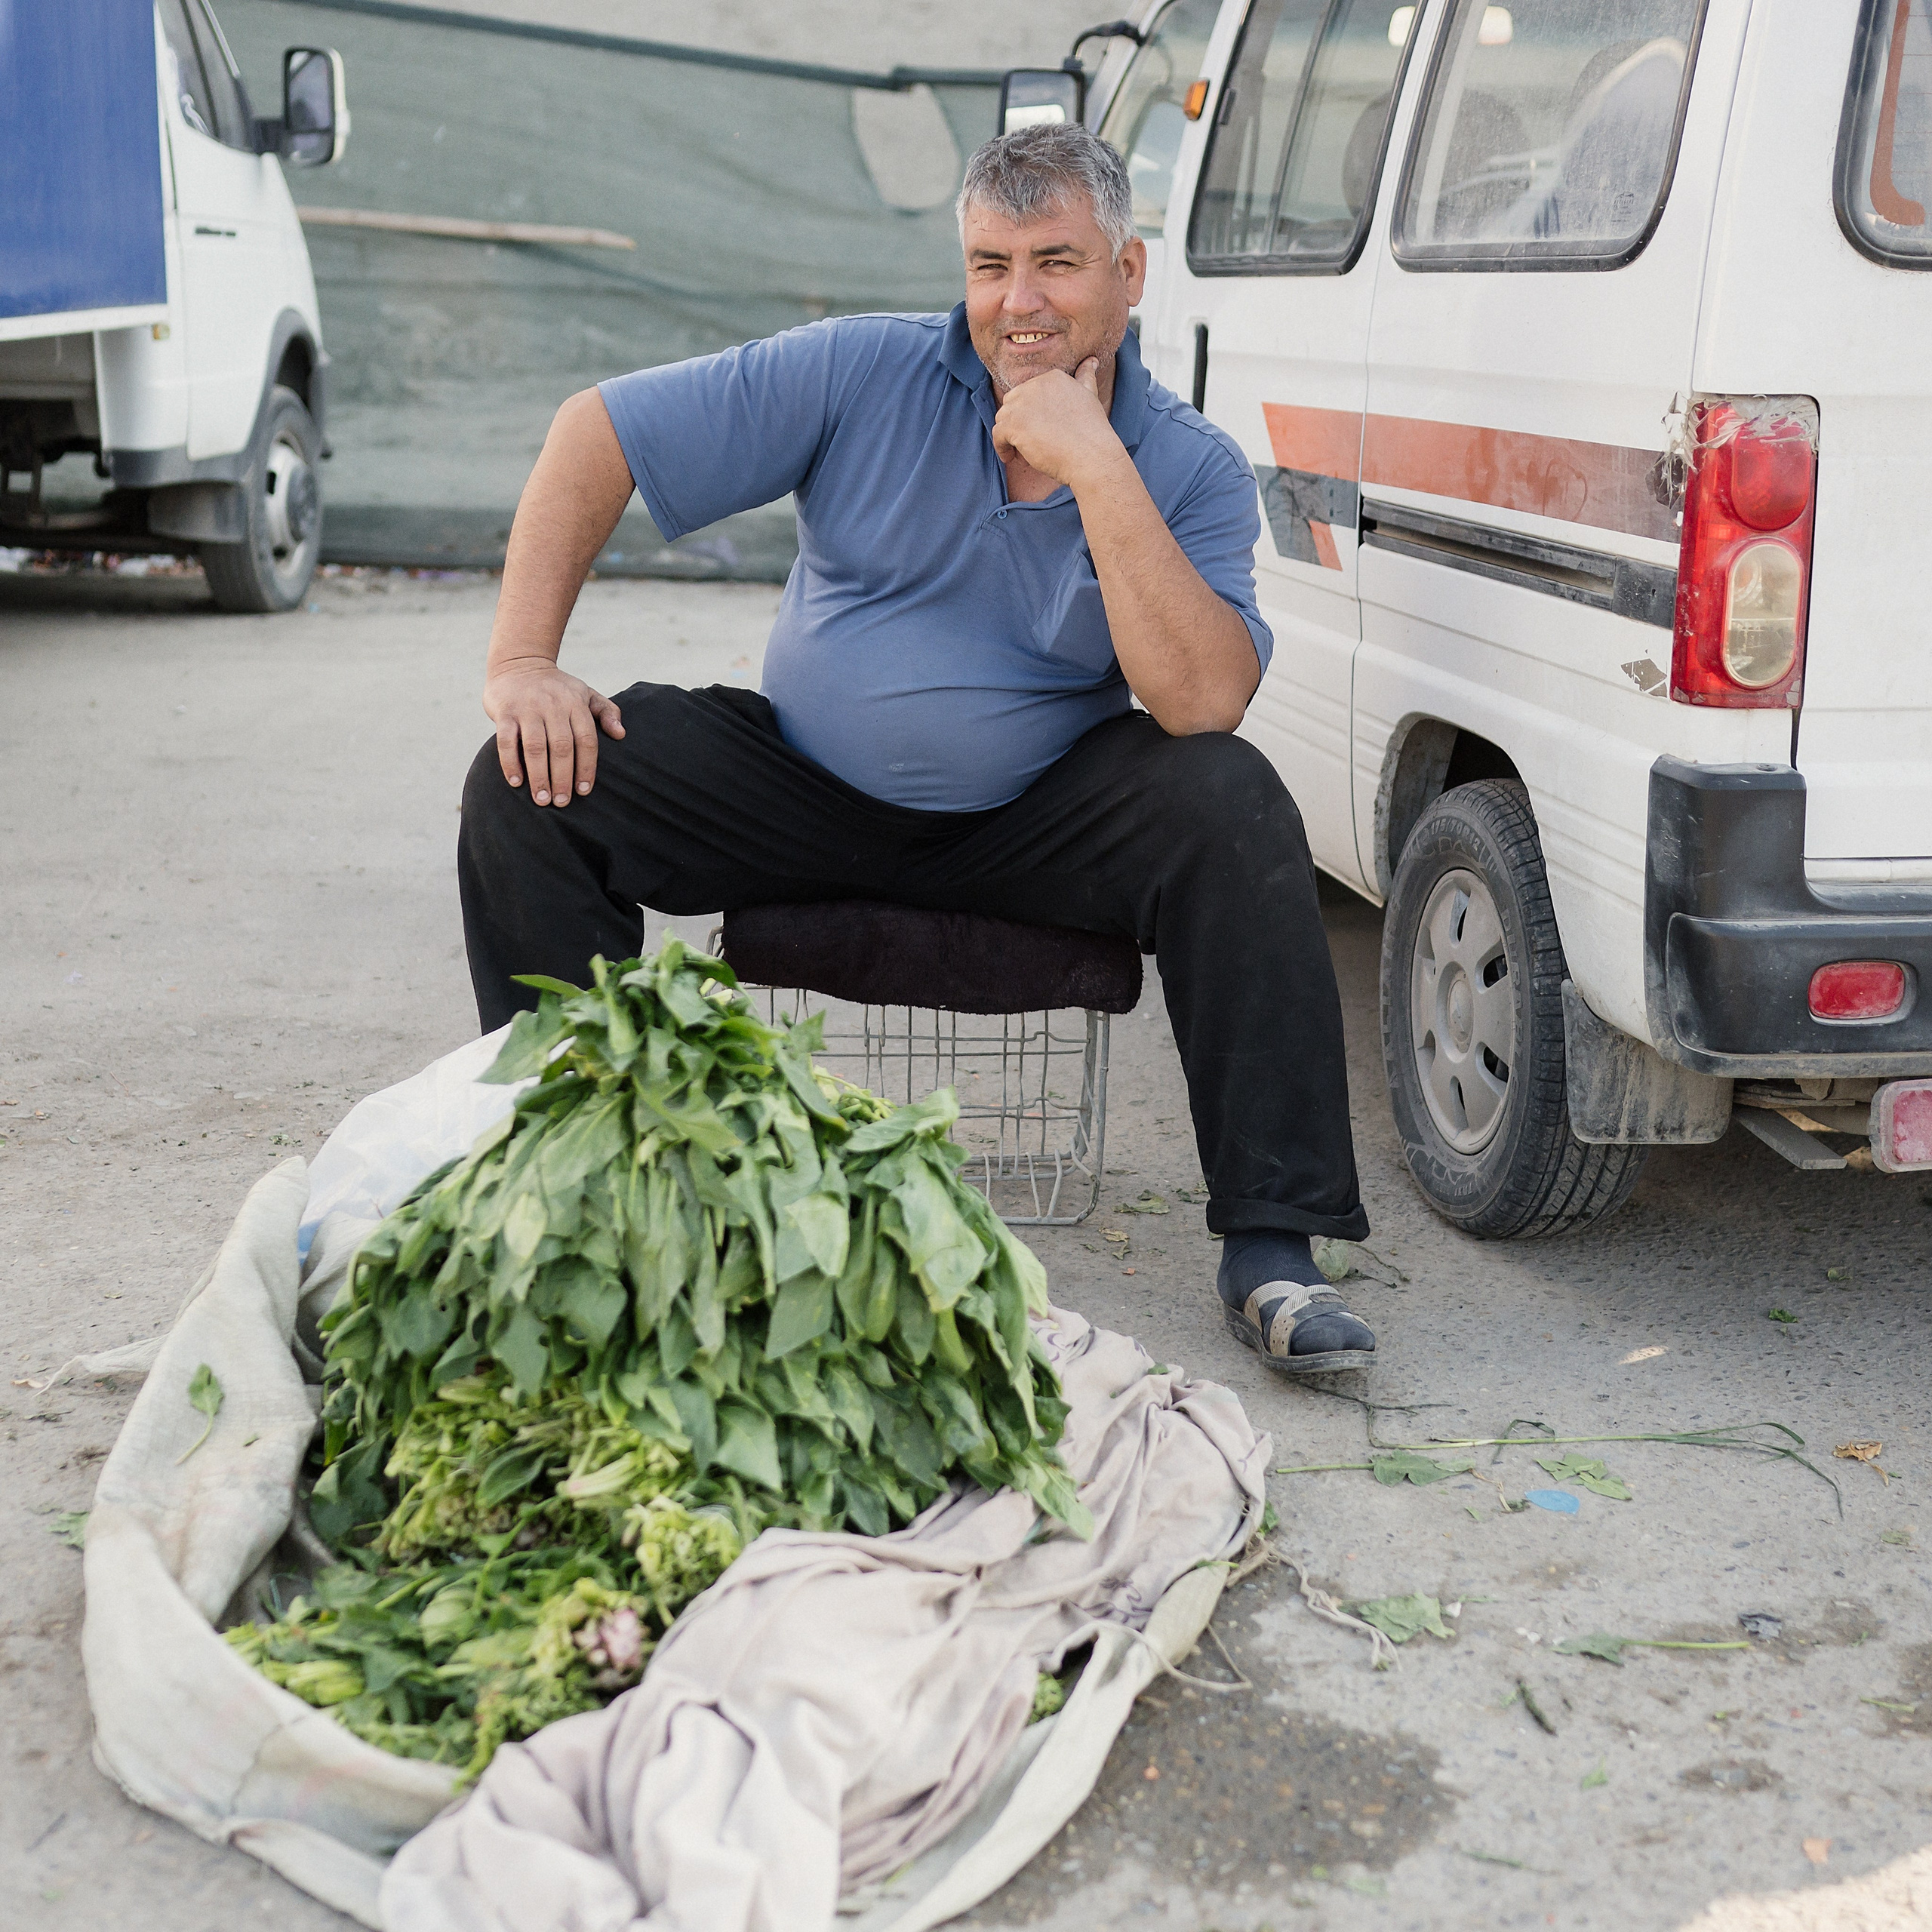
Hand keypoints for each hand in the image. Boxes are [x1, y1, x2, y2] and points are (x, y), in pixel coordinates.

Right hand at [483, 655, 624, 805]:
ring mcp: (527, 708)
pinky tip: (516, 783)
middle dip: (562, 778)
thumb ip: (606, 711)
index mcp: (575, 704)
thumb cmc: (557, 688)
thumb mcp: (585, 693)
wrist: (519, 663)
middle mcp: (553, 705)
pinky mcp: (504, 711)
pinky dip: (511, 763)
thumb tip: (621, 734)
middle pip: (561, 747)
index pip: (586, 740)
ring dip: (539, 776)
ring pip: (535, 747)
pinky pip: (506, 741)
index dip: (586, 767)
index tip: (584, 791)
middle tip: (562, 802)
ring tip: (542, 800)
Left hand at [990, 359, 1124, 491]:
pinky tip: (1012, 457)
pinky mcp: (1013, 425)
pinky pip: (997, 435)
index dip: (1032, 412)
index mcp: (1052, 377)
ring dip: (1010, 435)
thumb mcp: (1090, 395)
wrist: (1091, 455)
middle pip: (1012, 403)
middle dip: (1018, 422)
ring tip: (1025, 452)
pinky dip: (1002, 447)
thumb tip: (1092, 361)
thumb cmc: (1092, 431)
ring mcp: (1022, 405)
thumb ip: (1085, 376)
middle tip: (1032, 441)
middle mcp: (1035, 386)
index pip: (1029, 392)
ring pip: (1003, 419)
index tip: (1042, 428)